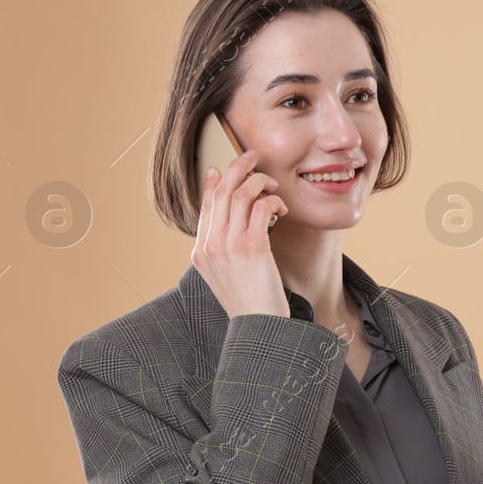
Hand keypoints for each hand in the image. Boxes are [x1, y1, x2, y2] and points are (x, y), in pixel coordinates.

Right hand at [192, 147, 290, 318]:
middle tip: (252, 155)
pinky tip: (281, 206)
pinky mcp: (251, 247)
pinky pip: (260, 208)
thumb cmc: (252, 305)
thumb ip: (227, 251)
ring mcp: (228, 246)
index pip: (205, 208)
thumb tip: (237, 226)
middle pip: (219, 193)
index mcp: (201, 253)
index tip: (222, 169)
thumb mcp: (230, 277)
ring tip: (272, 182)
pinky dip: (271, 200)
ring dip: (258, 182)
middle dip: (236, 168)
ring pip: (239, 195)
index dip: (213, 184)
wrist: (259, 328)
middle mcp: (210, 246)